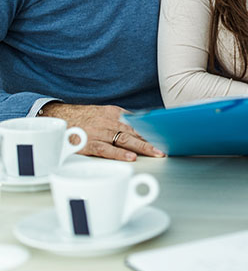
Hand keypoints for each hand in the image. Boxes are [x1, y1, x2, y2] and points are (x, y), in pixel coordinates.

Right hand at [40, 102, 164, 160]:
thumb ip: (122, 120)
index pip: (138, 122)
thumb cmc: (86, 118)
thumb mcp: (105, 113)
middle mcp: (109, 121)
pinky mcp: (88, 143)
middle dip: (151, 140)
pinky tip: (130, 157)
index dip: (152, 130)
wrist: (58, 116)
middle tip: (164, 148)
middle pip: (135, 131)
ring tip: (155, 153)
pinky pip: (106, 149)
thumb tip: (143, 125)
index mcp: (115, 112)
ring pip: (124, 139)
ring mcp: (99, 132)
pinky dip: (119, 154)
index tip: (166, 136)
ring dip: (142, 147)